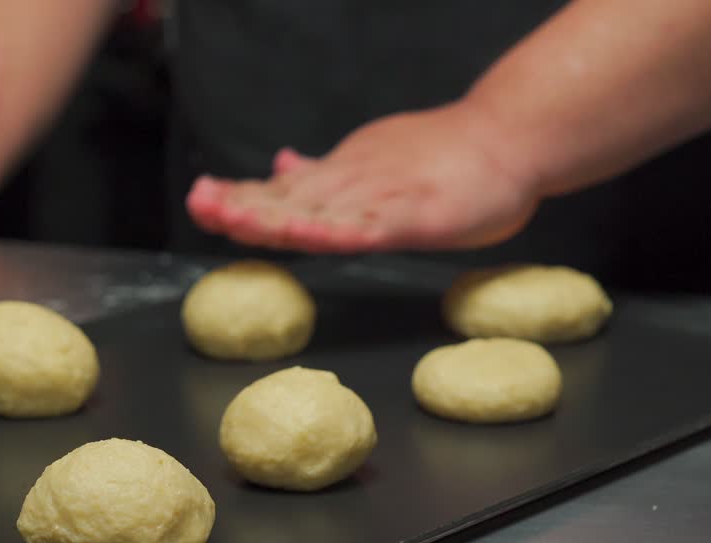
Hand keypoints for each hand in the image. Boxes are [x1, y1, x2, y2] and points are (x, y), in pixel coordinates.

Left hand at [186, 100, 540, 252]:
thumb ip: (328, 172)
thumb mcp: (375, 159)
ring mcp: (384, 197)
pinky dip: (338, 231)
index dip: (242, 196)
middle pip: (292, 200)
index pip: (284, 191)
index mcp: (344, 176)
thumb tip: (281, 164)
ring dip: (277, 216)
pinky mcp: (417, 215)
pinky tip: (308, 236)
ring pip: (322, 211)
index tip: (200, 201)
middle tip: (199, 202)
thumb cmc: (448, 158)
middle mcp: (355, 183)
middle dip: (244, 204)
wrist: (510, 137)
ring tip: (234, 217)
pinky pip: (373, 227)